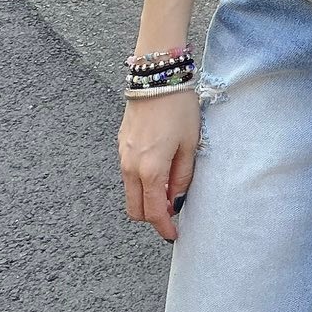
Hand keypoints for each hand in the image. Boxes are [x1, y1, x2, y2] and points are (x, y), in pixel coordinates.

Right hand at [119, 89, 201, 241]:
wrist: (156, 77)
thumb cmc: (178, 108)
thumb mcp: (190, 144)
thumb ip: (182, 176)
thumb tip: (176, 201)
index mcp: (150, 171)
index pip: (153, 213)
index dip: (163, 228)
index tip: (173, 234)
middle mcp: (130, 167)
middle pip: (135, 209)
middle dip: (152, 217)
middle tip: (171, 212)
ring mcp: (122, 156)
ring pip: (130, 192)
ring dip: (145, 199)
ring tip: (168, 190)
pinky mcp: (121, 144)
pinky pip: (128, 175)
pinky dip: (140, 182)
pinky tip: (158, 171)